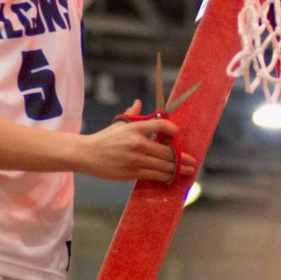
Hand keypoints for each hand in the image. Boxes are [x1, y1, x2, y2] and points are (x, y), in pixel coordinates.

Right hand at [81, 100, 196, 182]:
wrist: (87, 154)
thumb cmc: (104, 138)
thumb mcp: (119, 124)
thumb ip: (131, 113)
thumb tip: (138, 102)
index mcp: (135, 128)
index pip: (161, 125)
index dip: (173, 129)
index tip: (178, 133)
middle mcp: (138, 143)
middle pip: (168, 151)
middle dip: (183, 157)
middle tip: (193, 161)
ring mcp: (136, 159)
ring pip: (165, 166)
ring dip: (179, 169)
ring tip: (188, 170)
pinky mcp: (133, 173)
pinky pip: (155, 175)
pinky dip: (166, 177)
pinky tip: (172, 177)